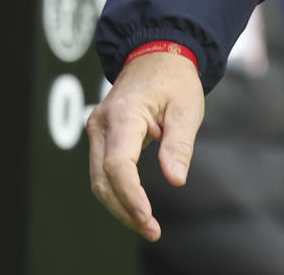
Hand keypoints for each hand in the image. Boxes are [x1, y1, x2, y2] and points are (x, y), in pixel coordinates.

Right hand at [86, 51, 204, 241]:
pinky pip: (103, 170)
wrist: (157, 54)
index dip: (130, 194)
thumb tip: (175, 180)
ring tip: (147, 225)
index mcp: (123, 114)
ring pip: (99, 179)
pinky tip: (136, 208)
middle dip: (124, 209)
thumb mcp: (186, 108)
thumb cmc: (174, 80)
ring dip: (119, 205)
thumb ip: (179, 145)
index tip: (147, 216)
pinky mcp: (102, 136)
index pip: (118, 164)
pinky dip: (117, 192)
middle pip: (103, 178)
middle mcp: (102, 123)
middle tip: (152, 229)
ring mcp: (97, 129)